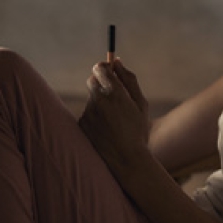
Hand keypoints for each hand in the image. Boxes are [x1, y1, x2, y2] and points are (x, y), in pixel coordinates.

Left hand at [79, 58, 150, 181]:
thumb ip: (129, 80)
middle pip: (92, 80)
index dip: (104, 69)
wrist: (126, 160)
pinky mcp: (81, 124)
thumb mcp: (140, 104)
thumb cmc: (138, 131)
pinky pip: (87, 114)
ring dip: (99, 104)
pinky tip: (105, 131)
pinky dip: (94, 118)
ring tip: (114, 122)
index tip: (108, 72)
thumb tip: (117, 62)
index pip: (100, 68)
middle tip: (113, 96)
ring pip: (91, 100)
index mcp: (114, 93)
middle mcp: (98, 100)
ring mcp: (88, 113)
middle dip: (101, 84)